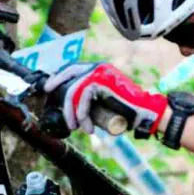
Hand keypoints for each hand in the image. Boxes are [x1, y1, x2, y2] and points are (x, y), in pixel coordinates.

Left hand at [42, 62, 168, 137]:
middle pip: (71, 72)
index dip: (60, 76)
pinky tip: (87, 125)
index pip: (74, 68)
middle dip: (57, 83)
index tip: (50, 87)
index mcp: (99, 70)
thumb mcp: (103, 102)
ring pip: (75, 89)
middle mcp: (99, 67)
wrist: (144, 113)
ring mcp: (101, 72)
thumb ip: (90, 99)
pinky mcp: (102, 81)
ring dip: (72, 111)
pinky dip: (82, 112)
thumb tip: (72, 106)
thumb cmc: (126, 112)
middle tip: (48, 94)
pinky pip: (83, 96)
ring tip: (76, 127)